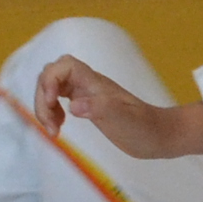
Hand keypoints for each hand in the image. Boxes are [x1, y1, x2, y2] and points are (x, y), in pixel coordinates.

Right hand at [28, 57, 202, 160]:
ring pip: (53, 87)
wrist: (160, 136)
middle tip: (51, 126)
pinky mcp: (87, 106)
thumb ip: (100, 110)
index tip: (52, 104)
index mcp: (95, 83)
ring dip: (45, 106)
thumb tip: (74, 106)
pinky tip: (59, 127)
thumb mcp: (124, 121)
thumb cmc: (145, 128)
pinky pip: (59, 100)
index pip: (64, 65)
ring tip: (53, 130)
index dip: (50, 80)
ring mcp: (87, 94)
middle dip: (42, 97)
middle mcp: (88, 85)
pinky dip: (52, 112)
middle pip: (52, 75)